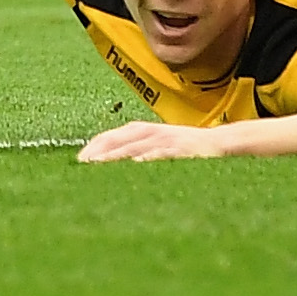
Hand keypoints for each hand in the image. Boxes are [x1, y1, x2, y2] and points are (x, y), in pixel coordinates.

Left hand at [78, 121, 226, 162]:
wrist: (218, 142)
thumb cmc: (181, 147)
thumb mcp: (154, 143)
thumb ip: (132, 149)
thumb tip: (103, 163)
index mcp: (141, 129)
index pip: (109, 136)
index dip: (92, 147)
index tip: (78, 161)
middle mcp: (150, 131)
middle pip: (118, 140)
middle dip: (98, 152)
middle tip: (81, 166)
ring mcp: (165, 139)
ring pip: (135, 146)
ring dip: (115, 156)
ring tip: (98, 165)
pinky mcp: (181, 148)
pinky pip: (161, 153)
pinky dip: (148, 157)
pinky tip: (136, 164)